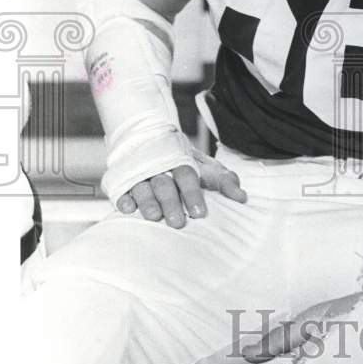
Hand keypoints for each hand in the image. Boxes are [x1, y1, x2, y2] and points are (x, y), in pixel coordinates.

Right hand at [116, 148, 246, 228]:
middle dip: (171, 203)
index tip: (200, 212)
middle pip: (165, 184)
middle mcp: (159, 168)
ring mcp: (140, 174)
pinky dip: (124, 198)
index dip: (193, 193)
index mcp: (182, 162)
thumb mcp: (208, 169)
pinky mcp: (123, 182)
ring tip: (154, 217)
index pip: (188, 176)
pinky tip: (127, 208)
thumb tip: (242, 197)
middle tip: (178, 222)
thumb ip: (225, 181)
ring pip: (142, 187)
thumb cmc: (188, 165)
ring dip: (148, 202)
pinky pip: (121, 189)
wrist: (152, 140)